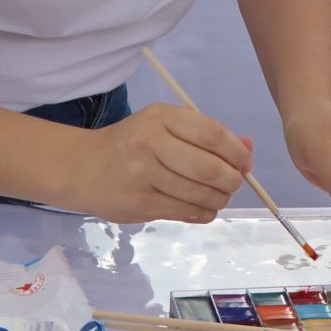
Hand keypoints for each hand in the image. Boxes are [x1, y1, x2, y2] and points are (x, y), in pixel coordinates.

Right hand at [69, 104, 252, 222]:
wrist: (82, 167)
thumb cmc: (131, 144)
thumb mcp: (164, 127)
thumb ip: (205, 136)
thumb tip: (248, 149)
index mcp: (161, 117)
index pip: (212, 134)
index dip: (236, 152)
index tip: (246, 163)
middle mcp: (151, 142)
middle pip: (209, 168)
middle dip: (232, 180)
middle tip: (234, 184)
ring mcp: (143, 175)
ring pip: (199, 194)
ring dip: (219, 200)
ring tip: (219, 197)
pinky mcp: (139, 204)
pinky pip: (184, 212)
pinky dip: (203, 213)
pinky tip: (204, 208)